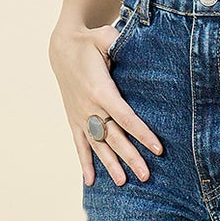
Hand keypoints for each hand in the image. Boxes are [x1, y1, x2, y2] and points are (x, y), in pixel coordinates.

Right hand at [48, 19, 161, 186]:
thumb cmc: (89, 42)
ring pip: (97, 145)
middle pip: (114, 137)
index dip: (142, 134)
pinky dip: (84, 162)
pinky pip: (79, 144)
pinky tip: (89, 181)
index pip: (125, 117)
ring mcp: (80, 115)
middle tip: (146, 175)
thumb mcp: (105, 37)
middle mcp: (89, 107)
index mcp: (100, 90)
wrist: (61, 47)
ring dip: (110, 165)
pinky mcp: (73, 119)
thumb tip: (139, 44)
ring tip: (123, 183)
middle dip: (131, 157)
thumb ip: (120, 43)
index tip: (158, 149)